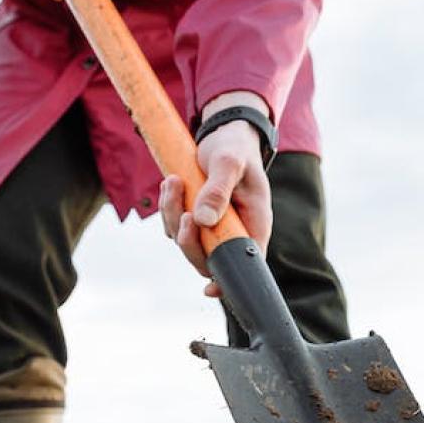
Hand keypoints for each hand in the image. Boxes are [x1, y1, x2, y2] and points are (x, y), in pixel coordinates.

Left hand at [159, 118, 272, 297]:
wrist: (225, 134)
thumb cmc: (234, 149)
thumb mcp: (230, 163)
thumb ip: (219, 190)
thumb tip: (203, 221)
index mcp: (254, 224)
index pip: (246, 263)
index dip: (229, 280)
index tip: (210, 288)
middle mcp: (234, 231)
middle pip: (208, 258)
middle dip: (188, 238)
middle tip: (182, 209)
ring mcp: (214, 227)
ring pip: (186, 241)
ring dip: (173, 214)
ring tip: (174, 181)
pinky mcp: (196, 219)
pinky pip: (175, 226)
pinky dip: (169, 207)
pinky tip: (172, 183)